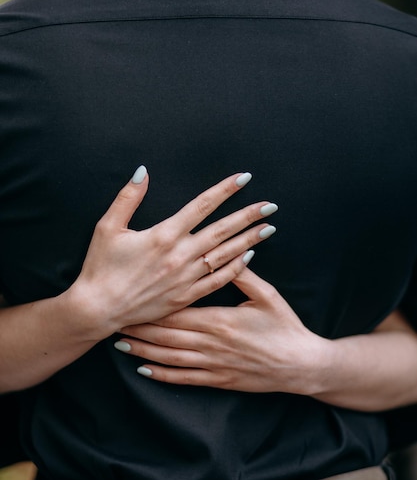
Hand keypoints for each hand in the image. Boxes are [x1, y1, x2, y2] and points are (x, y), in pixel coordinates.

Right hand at [68, 168, 277, 338]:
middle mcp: (180, 255)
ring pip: (225, 254)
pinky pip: (218, 281)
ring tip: (268, 228)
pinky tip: (250, 257)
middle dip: (249, 215)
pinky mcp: (186, 296)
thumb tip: (143, 170)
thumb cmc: (100, 267)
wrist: (98, 309)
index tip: (244, 178)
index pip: (202, 205)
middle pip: (222, 229)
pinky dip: (236, 268)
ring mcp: (186, 278)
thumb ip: (128, 197)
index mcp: (164, 235)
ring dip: (249, 240)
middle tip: (270, 205)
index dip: (225, 190)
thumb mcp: (108, 227)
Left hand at [116, 268, 322, 393]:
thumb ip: (243, 275)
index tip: (130, 300)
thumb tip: (227, 251)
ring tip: (120, 343)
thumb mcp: (267, 296)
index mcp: (219, 319)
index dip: (150, 307)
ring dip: (143, 350)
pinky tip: (143, 370)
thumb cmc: (285, 327)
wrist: (301, 365)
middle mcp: (210, 343)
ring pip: (169, 357)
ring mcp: (213, 364)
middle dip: (139, 327)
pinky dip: (162, 374)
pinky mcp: (218, 380)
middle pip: (166, 334)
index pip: (176, 311)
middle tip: (113, 319)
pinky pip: (184, 378)